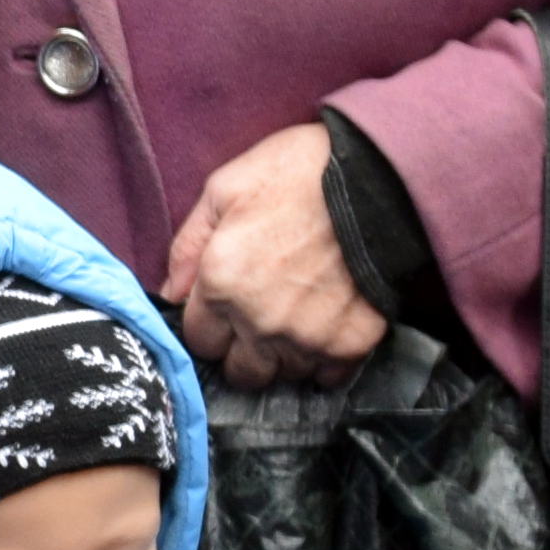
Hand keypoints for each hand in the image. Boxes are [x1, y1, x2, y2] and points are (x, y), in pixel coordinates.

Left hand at [162, 122, 383, 391]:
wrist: (379, 177)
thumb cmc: (299, 172)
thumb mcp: (225, 188)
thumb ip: (189, 244)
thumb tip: (170, 292)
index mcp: (222, 284)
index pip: (199, 341)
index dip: (210, 325)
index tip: (225, 309)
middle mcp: (260, 323)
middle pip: (240, 372)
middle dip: (243, 351)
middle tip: (259, 320)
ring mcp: (307, 338)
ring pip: (284, 377)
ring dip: (285, 356)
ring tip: (297, 319)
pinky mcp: (351, 344)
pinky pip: (328, 377)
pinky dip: (324, 360)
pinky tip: (326, 327)